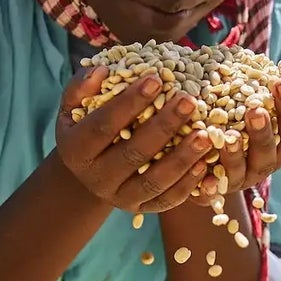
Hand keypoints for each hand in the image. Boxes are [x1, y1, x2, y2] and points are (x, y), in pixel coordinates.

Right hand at [54, 67, 215, 213]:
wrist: (90, 170)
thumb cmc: (87, 125)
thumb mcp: (74, 105)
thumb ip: (82, 86)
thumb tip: (102, 70)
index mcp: (75, 150)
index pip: (103, 125)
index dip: (129, 103)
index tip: (155, 79)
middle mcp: (96, 178)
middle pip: (133, 154)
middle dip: (163, 126)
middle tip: (188, 100)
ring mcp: (119, 198)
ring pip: (153, 181)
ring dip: (182, 159)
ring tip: (206, 135)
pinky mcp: (141, 209)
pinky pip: (166, 200)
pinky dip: (188, 185)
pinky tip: (205, 164)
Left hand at [196, 78, 280, 204]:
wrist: (200, 157)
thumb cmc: (231, 121)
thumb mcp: (248, 103)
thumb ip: (269, 93)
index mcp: (276, 147)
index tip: (280, 83)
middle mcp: (260, 166)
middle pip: (268, 154)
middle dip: (263, 133)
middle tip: (256, 110)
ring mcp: (236, 181)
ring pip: (239, 172)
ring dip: (235, 154)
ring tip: (228, 136)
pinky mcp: (211, 192)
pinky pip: (211, 192)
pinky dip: (210, 185)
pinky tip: (204, 174)